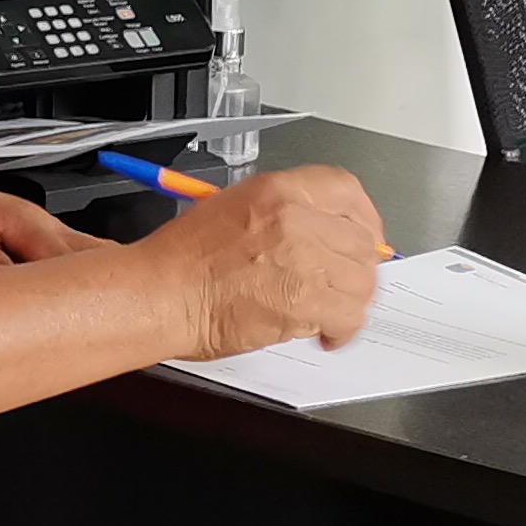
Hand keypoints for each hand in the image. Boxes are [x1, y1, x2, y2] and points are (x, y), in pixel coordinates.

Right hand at [143, 164, 383, 355]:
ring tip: (330, 314)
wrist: (160, 294)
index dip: (365, 219)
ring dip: (350, 303)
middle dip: (357, 270)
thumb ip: (283, 216)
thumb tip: (324, 236)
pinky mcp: (303, 301)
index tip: (365, 239)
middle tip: (344, 287)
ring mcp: (303, 259)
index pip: (347, 190)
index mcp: (278, 191)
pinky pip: (349, 316)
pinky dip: (342, 331)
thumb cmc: (182, 260)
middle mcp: (296, 219)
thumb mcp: (233, 208)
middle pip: (360, 242)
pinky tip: (325, 334)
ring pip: (361, 282)